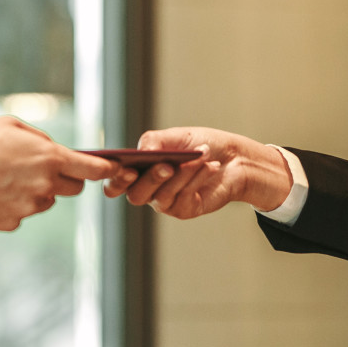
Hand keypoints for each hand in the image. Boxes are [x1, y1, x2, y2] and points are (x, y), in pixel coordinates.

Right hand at [0, 116, 119, 230]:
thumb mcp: (11, 125)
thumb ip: (40, 139)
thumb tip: (54, 149)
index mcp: (49, 158)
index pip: (93, 169)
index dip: (107, 169)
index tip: (114, 169)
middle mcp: (45, 186)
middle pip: (73, 188)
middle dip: (64, 178)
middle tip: (39, 167)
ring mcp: (28, 207)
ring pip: (45, 200)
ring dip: (36, 191)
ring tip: (5, 177)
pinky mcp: (11, 222)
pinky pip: (22, 214)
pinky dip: (14, 205)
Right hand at [103, 127, 291, 219]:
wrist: (232, 157)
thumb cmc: (200, 145)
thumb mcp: (176, 136)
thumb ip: (154, 141)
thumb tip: (142, 151)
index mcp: (139, 170)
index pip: (115, 184)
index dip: (115, 181)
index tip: (125, 169)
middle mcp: (148, 189)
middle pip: (135, 195)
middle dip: (151, 179)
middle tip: (167, 165)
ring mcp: (165, 202)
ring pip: (162, 196)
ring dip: (182, 174)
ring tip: (201, 155)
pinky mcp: (184, 210)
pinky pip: (184, 198)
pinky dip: (196, 179)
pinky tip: (210, 166)